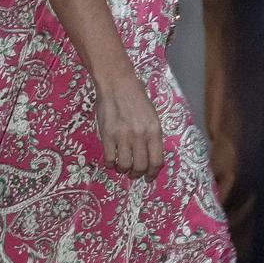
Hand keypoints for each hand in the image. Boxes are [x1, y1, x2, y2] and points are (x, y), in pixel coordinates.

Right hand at [93, 65, 162, 179]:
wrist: (118, 85)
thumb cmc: (137, 99)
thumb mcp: (152, 116)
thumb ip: (151, 135)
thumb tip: (149, 156)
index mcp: (154, 130)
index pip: (156, 160)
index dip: (153, 173)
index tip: (149, 177)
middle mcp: (140, 136)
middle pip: (140, 166)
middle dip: (138, 174)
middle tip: (134, 174)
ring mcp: (123, 136)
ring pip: (124, 165)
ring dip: (123, 170)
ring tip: (122, 168)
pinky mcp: (107, 136)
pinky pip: (109, 158)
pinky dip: (110, 164)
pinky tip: (111, 161)